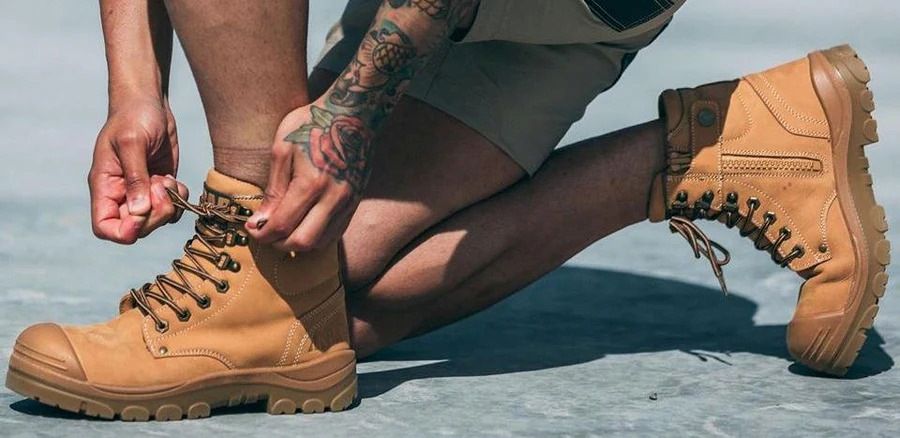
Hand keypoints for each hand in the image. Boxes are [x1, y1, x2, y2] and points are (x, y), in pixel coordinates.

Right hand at [88, 97, 187, 243]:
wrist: (149, 103)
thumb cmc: (134, 116)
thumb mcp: (133, 143)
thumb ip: (136, 178)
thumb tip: (138, 211)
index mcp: (105, 185)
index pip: (104, 227)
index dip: (124, 230)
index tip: (142, 213)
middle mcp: (122, 194)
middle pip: (136, 228)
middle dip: (155, 214)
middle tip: (162, 187)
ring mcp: (142, 192)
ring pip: (156, 221)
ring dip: (169, 207)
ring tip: (167, 180)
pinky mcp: (160, 187)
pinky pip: (171, 209)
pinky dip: (178, 201)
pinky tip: (175, 181)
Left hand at [246, 100, 373, 250]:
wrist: (352, 114)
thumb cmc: (312, 125)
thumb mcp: (283, 149)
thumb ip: (274, 189)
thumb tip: (261, 220)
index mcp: (311, 183)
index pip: (282, 225)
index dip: (262, 233)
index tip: (251, 228)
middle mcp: (333, 198)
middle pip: (302, 242)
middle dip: (279, 244)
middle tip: (265, 234)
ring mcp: (348, 203)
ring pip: (320, 242)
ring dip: (298, 244)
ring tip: (282, 231)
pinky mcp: (355, 203)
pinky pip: (335, 233)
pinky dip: (316, 237)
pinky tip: (303, 226)